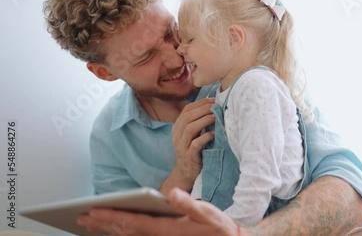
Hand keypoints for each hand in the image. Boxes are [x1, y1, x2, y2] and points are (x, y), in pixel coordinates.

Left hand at [77, 188, 241, 235]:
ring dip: (107, 229)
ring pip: (127, 235)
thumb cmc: (216, 227)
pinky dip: (120, 233)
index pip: (133, 221)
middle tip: (81, 216)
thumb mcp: (207, 214)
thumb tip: (173, 194)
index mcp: (166, 229)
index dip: (112, 216)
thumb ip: (190, 205)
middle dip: (102, 223)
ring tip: (89, 223)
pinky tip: (113, 230)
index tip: (94, 210)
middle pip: (124, 230)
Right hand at [169, 98, 215, 190]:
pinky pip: (195, 144)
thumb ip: (197, 122)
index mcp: (177, 128)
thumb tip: (212, 106)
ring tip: (216, 117)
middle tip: (216, 106)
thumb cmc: (193, 151)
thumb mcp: (192, 135)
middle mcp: (177, 135)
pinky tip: (213, 134)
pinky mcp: (189, 156)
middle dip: (203, 109)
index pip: (186, 110)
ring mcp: (182, 146)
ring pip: (190, 128)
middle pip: (188, 117)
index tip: (213, 99)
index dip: (200, 103)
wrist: (186, 173)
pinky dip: (205, 137)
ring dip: (204, 121)